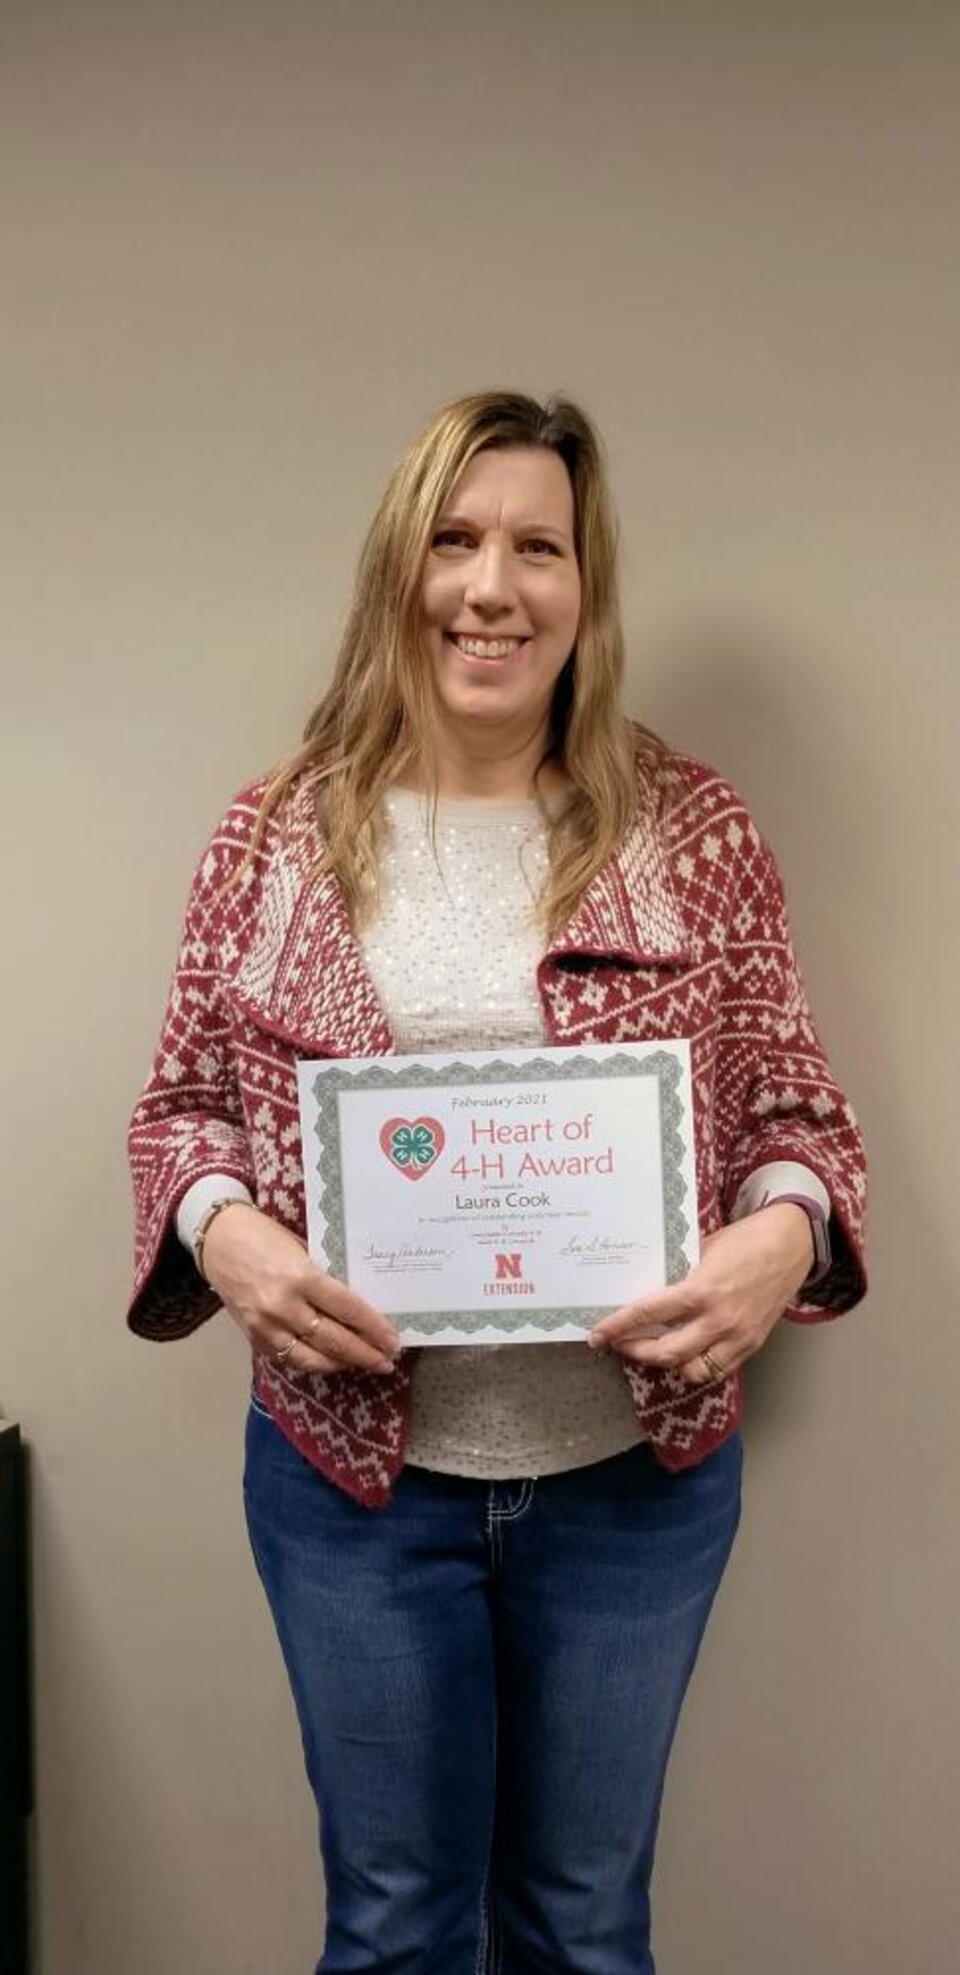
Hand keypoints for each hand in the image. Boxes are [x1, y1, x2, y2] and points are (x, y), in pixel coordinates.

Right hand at [201, 1203, 401, 1376]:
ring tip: (365, 1364)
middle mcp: (283, 1306)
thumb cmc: (264, 1235)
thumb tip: (358, 1304)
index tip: (394, 1340)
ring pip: (312, 1359)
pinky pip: (290, 1359)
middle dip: (365, 1355)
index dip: (374, 1328)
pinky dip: (314, 1363)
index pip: (348, 1309)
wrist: (217, 1240)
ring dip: (343, 1364)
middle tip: (387, 1362)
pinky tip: (332, 1360)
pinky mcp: (253, 1338)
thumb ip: (325, 1277)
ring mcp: (266, 1326)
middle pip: (334, 1340)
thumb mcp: (301, 1249)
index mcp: (300, 1276)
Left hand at [587, 1203, 814, 1384]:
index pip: (649, 1315)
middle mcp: (719, 1320)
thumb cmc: (746, 1239)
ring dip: (667, 1365)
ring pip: (692, 1370)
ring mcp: (738, 1337)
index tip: (598, 1335)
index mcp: (702, 1291)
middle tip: (619, 1344)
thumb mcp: (703, 1249)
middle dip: (636, 1352)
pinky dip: (697, 1367)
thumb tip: (649, 1287)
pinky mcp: (752, 1345)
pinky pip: (718, 1369)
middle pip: (666, 1353)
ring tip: (652, 1351)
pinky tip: (685, 1354)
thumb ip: (679, 1273)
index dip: (618, 1327)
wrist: (792, 1244)